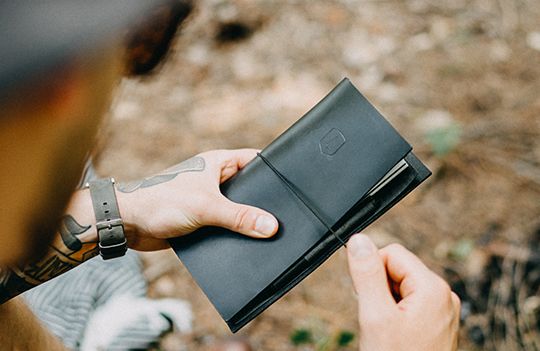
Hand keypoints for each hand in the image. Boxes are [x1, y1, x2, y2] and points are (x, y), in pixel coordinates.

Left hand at [117, 149, 278, 250]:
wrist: (129, 223)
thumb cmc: (160, 201)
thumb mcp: (206, 207)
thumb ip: (240, 217)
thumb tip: (270, 226)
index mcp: (218, 163)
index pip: (254, 160)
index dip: (273, 169)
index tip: (293, 182)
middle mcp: (215, 179)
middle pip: (249, 188)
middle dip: (263, 201)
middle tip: (284, 214)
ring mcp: (209, 199)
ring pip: (238, 209)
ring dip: (247, 220)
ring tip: (267, 232)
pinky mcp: (202, 219)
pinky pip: (226, 225)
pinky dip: (234, 233)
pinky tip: (246, 244)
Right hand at [346, 234, 459, 350]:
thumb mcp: (376, 315)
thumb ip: (367, 274)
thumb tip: (359, 240)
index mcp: (433, 288)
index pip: (392, 253)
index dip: (372, 271)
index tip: (366, 297)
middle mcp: (443, 296)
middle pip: (397, 269)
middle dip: (379, 288)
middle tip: (377, 318)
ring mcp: (442, 311)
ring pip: (401, 286)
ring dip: (386, 301)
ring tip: (386, 330)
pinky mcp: (436, 323)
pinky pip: (409, 303)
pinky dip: (394, 313)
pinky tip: (393, 334)